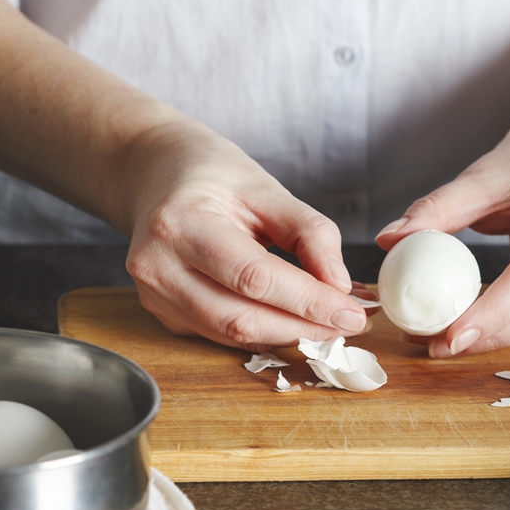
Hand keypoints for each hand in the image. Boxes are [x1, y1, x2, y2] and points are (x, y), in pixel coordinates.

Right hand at [123, 122, 369, 350]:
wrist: (155, 174)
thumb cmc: (212, 175)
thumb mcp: (267, 188)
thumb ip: (309, 234)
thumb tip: (341, 287)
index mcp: (180, 224)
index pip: (254, 278)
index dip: (310, 302)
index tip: (354, 311)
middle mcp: (157, 267)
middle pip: (241, 319)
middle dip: (304, 327)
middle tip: (352, 322)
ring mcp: (155, 296)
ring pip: (232, 335)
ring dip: (289, 335)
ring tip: (331, 321)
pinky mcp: (164, 314)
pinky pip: (222, 335)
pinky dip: (266, 331)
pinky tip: (296, 319)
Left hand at [375, 121, 509, 356]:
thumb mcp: (482, 177)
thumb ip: (437, 209)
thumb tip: (389, 240)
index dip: (494, 312)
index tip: (451, 336)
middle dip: (492, 336)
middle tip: (437, 346)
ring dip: (498, 338)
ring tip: (442, 341)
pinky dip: (507, 327)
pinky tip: (468, 328)